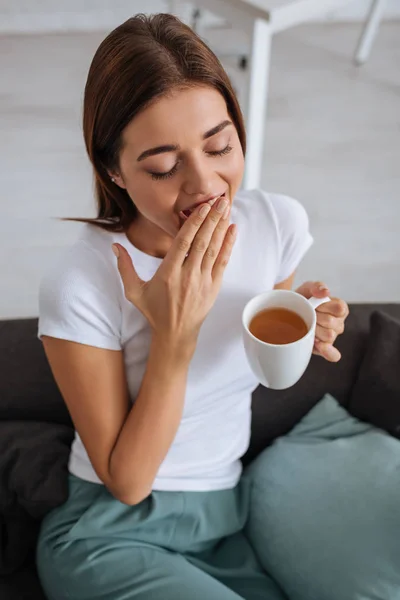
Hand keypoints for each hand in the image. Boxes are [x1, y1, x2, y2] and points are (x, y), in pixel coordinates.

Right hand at [112, 198, 235, 354]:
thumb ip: (125, 268)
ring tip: (226, 208)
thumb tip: (114, 246)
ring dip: (221, 227)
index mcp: (168, 273)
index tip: (201, 207)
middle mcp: (188, 275)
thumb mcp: (134, 291)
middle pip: (202, 242)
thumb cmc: (154, 310)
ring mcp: (203, 281)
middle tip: (220, 200)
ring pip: (213, 249)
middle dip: (212, 219)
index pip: (183, 243)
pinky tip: (232, 230)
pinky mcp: (213, 287)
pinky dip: (228, 245)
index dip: (194, 223)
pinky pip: (222, 262)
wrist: (176, 333)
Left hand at [295, 281, 348, 362]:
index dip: (325, 306)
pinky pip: (333, 355)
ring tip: (306, 326)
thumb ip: (317, 286)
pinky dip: (327, 351)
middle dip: (316, 318)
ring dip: (315, 331)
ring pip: (329, 336)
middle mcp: (338, 324)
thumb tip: (325, 292)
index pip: (340, 308)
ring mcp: (331, 338)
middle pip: (332, 324)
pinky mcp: (322, 349)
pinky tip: (318, 345)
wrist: (286, 311)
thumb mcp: (307, 288)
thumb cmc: (302, 300)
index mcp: (339, 309)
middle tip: (307, 315)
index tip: (315, 304)